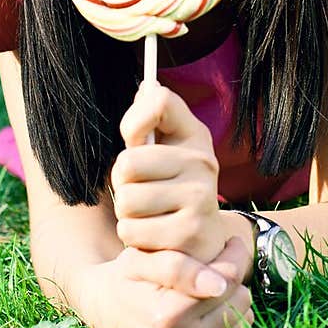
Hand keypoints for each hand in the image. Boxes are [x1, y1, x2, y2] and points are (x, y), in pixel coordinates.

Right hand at [77, 236, 253, 327]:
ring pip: (244, 315)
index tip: (231, 242)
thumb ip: (176, 267)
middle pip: (239, 297)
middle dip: (233, 274)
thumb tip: (218, 285)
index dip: (234, 255)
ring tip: (212, 281)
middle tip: (219, 259)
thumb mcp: (138, 261)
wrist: (108, 312)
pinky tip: (212, 302)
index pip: (226, 280)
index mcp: (166, 317)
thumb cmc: (124, 278)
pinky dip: (231, 315)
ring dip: (233, 295)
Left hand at [112, 83, 231, 264]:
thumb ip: (151, 120)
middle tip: (140, 191)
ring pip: (127, 201)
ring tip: (148, 215)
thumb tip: (146, 86)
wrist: (204, 240)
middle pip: (127, 162)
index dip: (133, 121)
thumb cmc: (173, 188)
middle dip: (122, 183)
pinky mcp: (190, 235)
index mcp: (195, 136)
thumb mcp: (167, 151)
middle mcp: (203, 163)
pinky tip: (153, 235)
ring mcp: (201, 199)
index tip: (134, 139)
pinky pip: (131, 231)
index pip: (159, 101)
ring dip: (127, 213)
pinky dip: (133, 237)